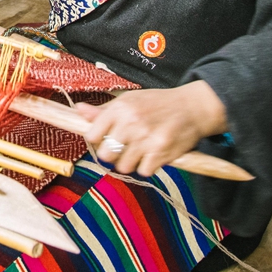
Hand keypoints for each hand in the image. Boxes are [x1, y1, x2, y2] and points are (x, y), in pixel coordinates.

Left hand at [77, 81, 227, 176]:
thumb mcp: (129, 100)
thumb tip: (78, 110)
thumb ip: (104, 111)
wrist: (192, 107)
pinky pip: (143, 171)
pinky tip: (152, 155)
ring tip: (140, 151)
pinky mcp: (161, 153)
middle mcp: (131, 123)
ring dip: (130, 162)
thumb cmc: (158, 103)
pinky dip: (147, 167)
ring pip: (123, 166)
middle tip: (124, 148)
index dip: (98, 140)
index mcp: (120, 108)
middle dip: (112, 155)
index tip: (106, 139)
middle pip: (105, 155)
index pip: (92, 135)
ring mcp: (146, 139)